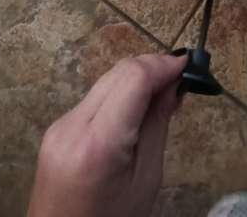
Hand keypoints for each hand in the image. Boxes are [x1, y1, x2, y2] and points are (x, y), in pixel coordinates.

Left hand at [27, 53, 186, 216]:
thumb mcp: (146, 181)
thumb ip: (157, 125)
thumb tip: (173, 84)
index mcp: (97, 144)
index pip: (133, 79)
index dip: (163, 65)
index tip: (188, 65)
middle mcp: (72, 125)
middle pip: (118, 73)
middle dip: (153, 67)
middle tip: (181, 78)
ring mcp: (60, 124)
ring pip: (106, 80)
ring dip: (137, 78)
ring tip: (164, 93)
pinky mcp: (58, 127)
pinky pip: (95, 97)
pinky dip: (121, 93)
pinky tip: (138, 107)